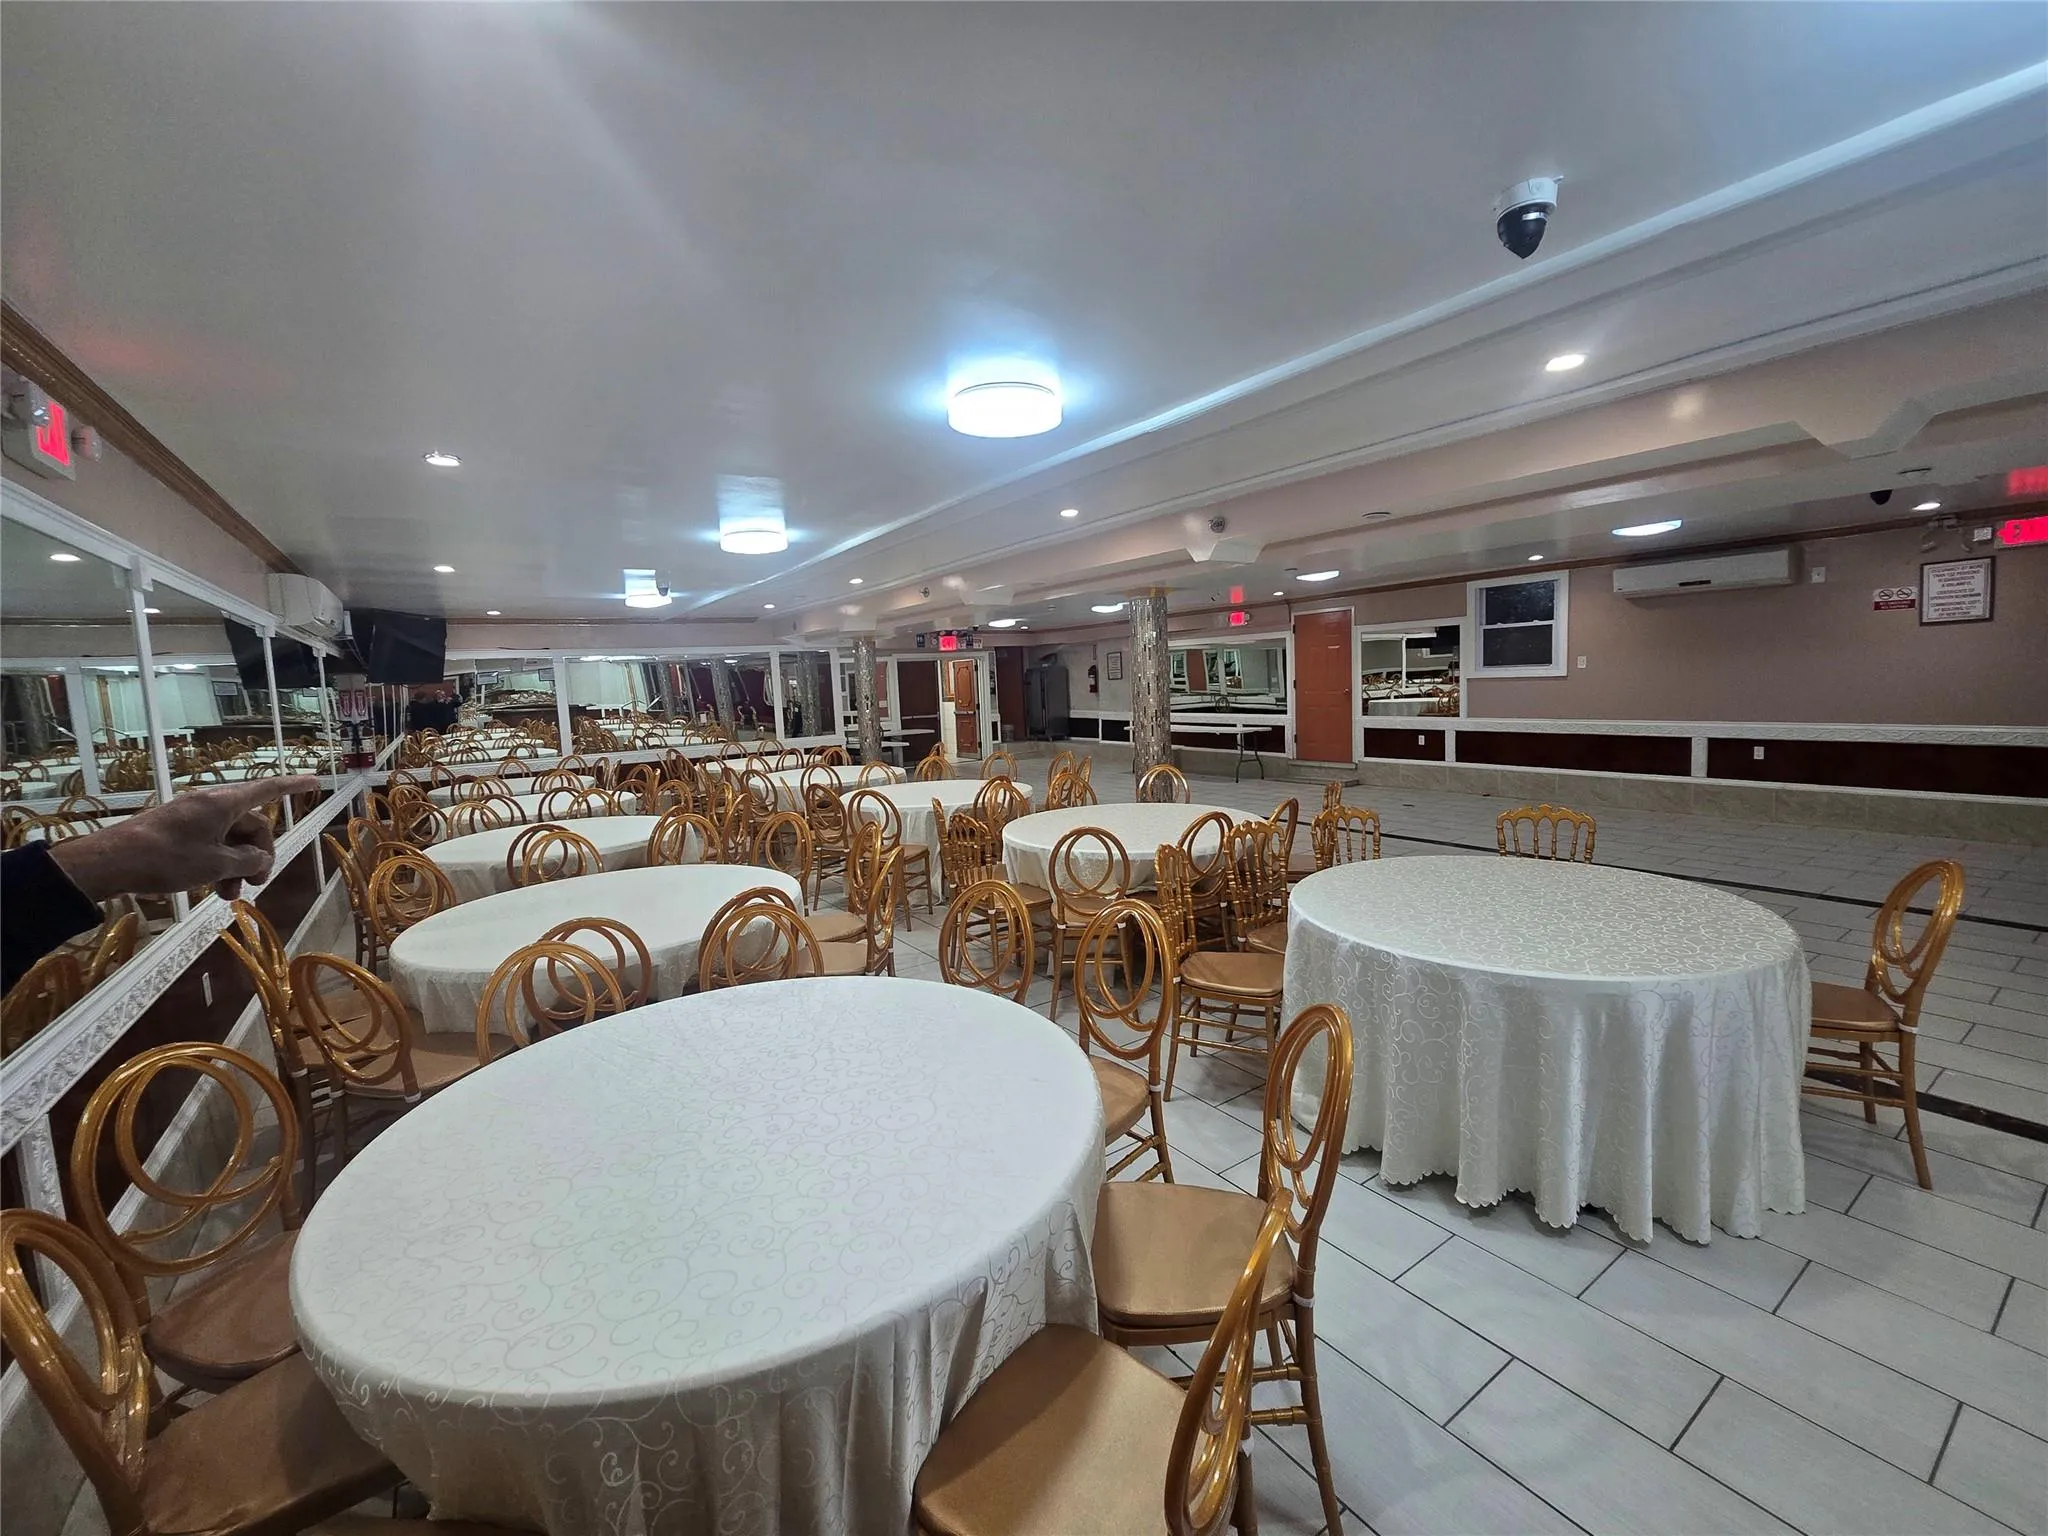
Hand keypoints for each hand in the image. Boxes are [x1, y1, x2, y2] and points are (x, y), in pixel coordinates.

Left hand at [49, 776, 321, 902]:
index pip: (269, 789)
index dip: (294, 786)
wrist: (112, 862)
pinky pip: (210, 843)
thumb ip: (246, 862)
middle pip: (250, 824)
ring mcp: (192, 817)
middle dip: (258, 855)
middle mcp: (210, 804)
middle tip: (256, 885)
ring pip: (229, 839)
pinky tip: (211, 888)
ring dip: (236, 866)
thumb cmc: (168, 858)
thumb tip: (261, 861)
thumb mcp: (215, 864)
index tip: (316, 780)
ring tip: (228, 895)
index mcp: (224, 803)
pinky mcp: (177, 831)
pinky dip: (217, 864)